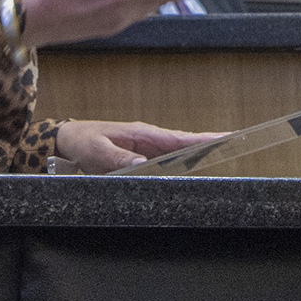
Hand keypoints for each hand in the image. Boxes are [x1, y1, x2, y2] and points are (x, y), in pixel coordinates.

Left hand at [56, 119, 225, 171]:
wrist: (67, 140)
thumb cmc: (83, 141)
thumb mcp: (97, 150)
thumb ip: (118, 158)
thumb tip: (141, 165)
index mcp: (142, 134)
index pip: (179, 137)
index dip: (203, 138)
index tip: (225, 136)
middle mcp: (148, 141)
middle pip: (185, 144)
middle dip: (208, 143)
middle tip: (234, 142)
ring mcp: (146, 149)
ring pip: (177, 153)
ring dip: (196, 153)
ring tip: (220, 152)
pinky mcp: (140, 159)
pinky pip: (164, 161)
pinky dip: (180, 163)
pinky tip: (191, 166)